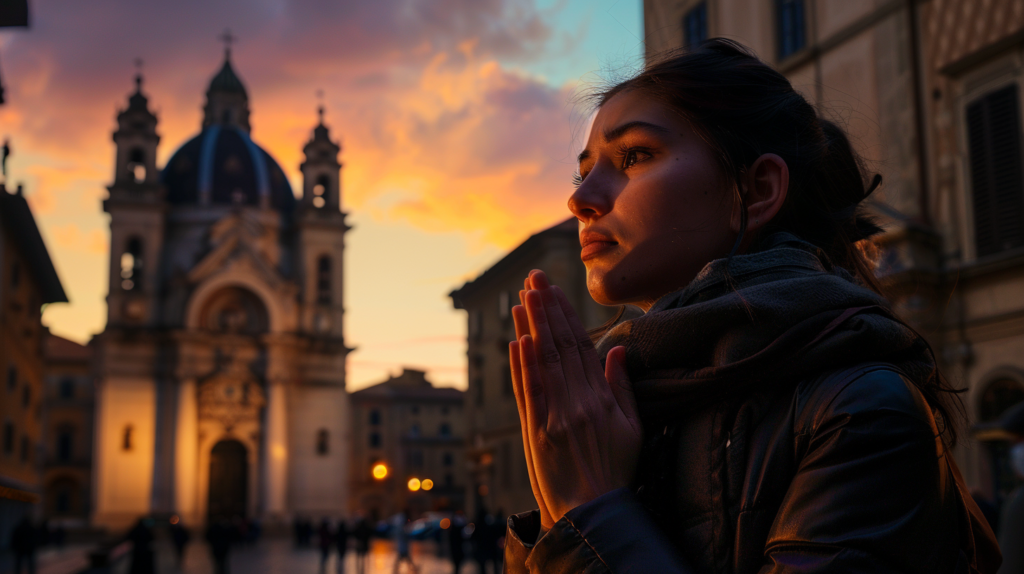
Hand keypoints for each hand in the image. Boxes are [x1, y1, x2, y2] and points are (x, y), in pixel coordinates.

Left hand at [509, 270, 642, 529]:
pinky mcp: (535, 432)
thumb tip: (618, 350)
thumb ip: (623, 387)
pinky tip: (515, 341)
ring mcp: (554, 416)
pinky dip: (521, 365)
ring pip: (541, 363)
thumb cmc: (615, 472)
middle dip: (545, 310)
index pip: (581, 347)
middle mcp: (577, 402)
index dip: (566, 316)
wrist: (594, 515)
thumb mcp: (633, 429)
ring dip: (529, 328)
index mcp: (601, 399)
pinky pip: (527, 392)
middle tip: (533, 279)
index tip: (555, 290)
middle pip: (558, 347)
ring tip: (520, 298)